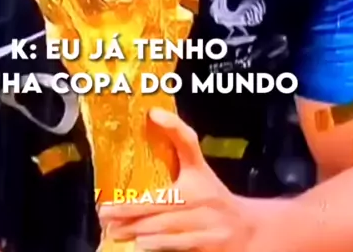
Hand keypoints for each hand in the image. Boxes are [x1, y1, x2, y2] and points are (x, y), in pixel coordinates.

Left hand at [99, 108, 253, 250]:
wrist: (247, 229)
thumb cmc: (211, 195)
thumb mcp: (197, 170)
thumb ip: (177, 145)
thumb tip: (151, 116)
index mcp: (199, 171)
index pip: (188, 142)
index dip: (173, 126)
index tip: (152, 114)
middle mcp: (204, 195)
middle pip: (163, 201)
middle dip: (130, 210)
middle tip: (105, 213)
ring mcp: (208, 223)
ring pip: (166, 227)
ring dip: (137, 230)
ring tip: (115, 230)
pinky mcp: (208, 246)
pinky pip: (177, 246)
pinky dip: (156, 245)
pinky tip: (139, 243)